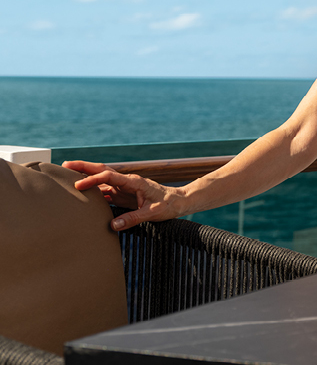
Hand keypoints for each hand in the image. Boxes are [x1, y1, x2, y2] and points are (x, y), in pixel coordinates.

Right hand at [63, 160, 185, 230]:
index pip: (109, 177)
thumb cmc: (168, 205)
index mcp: (133, 182)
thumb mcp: (152, 213)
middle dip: (84, 167)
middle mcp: (126, 182)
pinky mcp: (123, 194)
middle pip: (102, 171)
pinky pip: (104, 190)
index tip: (78, 185)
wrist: (178, 201)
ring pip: (101, 180)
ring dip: (85, 177)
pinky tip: (81, 193)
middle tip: (65, 164)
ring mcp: (123, 187)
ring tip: (67, 177)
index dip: (93, 180)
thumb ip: (133, 218)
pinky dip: (92, 189)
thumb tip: (112, 225)